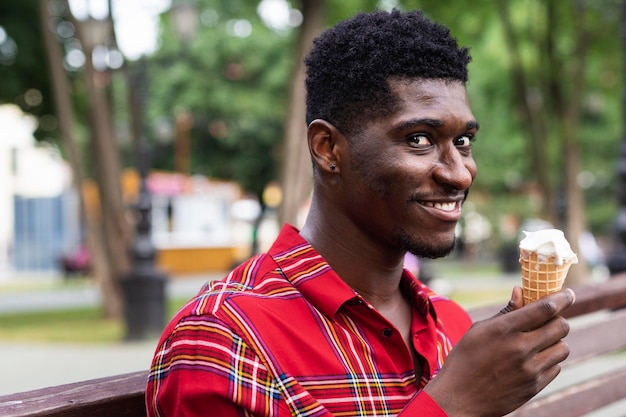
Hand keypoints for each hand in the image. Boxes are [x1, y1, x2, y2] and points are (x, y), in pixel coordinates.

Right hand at [423, 287, 574, 416]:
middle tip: (548, 320)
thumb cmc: (465, 359)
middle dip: (558, 319)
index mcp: (504, 329)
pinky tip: (533, 359)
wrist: (459, 398)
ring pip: (563, 347)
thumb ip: (505, 312)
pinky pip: (556, 367)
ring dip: (555, 341)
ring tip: (539, 341)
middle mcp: (520, 348)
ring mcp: (530, 370)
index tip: (568, 294)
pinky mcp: (534, 387)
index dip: (562, 298)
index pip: (545, 308)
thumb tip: (520, 291)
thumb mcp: (479, 330)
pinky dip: (549, 360)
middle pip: (561, 326)